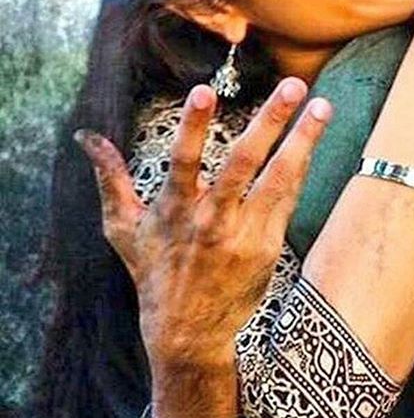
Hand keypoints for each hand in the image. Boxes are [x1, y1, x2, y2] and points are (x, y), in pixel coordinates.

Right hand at [75, 79, 331, 371]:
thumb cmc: (153, 273)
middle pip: (245, 162)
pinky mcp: (268, 245)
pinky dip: (301, 167)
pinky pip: (288, 198)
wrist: (188, 333)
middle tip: (293, 85)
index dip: (193, 126)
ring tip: (322, 106)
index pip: (183, 160)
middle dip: (271, 120)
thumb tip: (86, 136)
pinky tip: (313, 140)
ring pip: (279, 178)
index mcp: (174, 210)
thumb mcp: (122, 228)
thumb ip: (110, 178)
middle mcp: (212, 220)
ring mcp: (244, 234)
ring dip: (304, 140)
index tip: (204, 90)